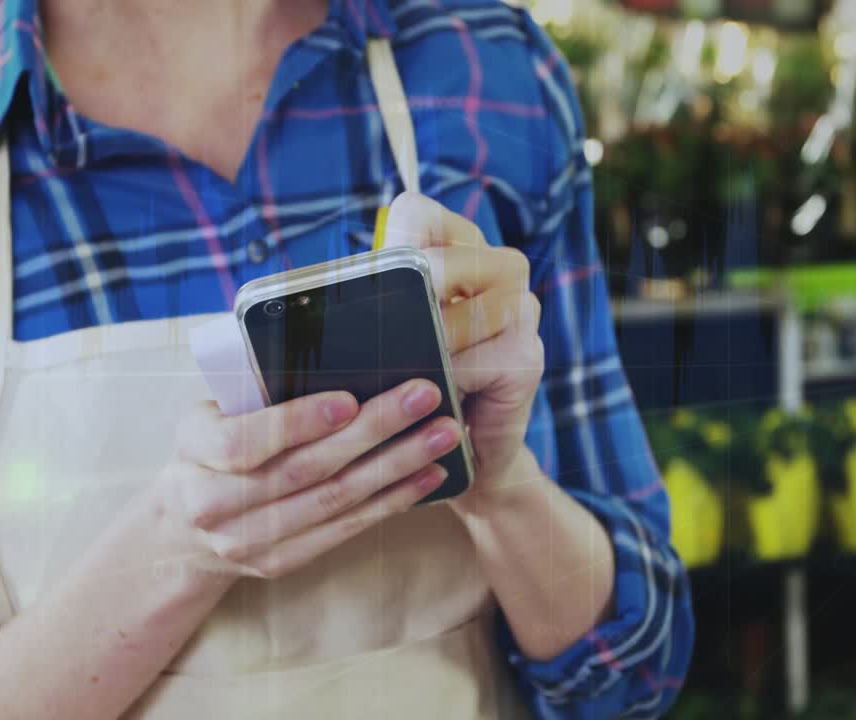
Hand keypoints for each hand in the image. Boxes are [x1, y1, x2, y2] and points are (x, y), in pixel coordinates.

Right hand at [151, 380, 460, 579]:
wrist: (183, 524)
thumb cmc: (215, 444)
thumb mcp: (215, 410)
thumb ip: (259, 390)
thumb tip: (338, 352)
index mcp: (194, 450)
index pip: (245, 441)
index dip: (297, 422)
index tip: (348, 400)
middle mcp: (214, 504)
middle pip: (303, 469)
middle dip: (372, 431)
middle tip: (423, 397)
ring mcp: (247, 540)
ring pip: (333, 501)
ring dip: (396, 466)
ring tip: (441, 434)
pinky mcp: (279, 561)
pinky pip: (344, 529)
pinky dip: (392, 500)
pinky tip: (428, 475)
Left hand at [383, 193, 543, 511]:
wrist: (452, 454)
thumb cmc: (408, 387)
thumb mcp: (382, 337)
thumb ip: (371, 306)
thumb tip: (326, 307)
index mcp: (459, 246)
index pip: (417, 213)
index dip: (390, 245)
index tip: (379, 282)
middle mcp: (500, 266)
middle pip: (439, 262)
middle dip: (408, 308)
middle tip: (391, 344)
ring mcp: (522, 308)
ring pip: (457, 316)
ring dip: (426, 353)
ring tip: (418, 380)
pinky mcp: (529, 356)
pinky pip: (474, 363)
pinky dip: (447, 386)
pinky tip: (443, 401)